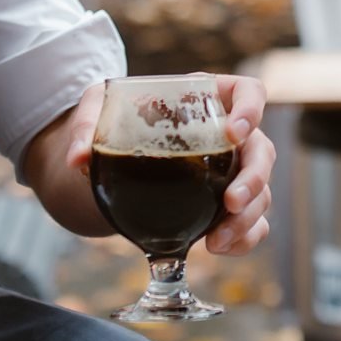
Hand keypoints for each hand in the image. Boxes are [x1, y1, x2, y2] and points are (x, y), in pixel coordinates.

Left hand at [61, 73, 275, 255]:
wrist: (109, 163)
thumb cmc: (112, 123)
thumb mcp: (97, 109)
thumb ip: (87, 126)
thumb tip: (78, 158)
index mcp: (206, 98)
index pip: (249, 91)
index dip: (251, 109)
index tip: (234, 133)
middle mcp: (227, 134)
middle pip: (262, 150)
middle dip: (253, 180)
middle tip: (230, 202)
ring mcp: (230, 172)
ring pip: (261, 192)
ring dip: (247, 218)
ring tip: (215, 242)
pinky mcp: (224, 205)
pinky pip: (251, 223)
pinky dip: (243, 239)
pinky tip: (219, 249)